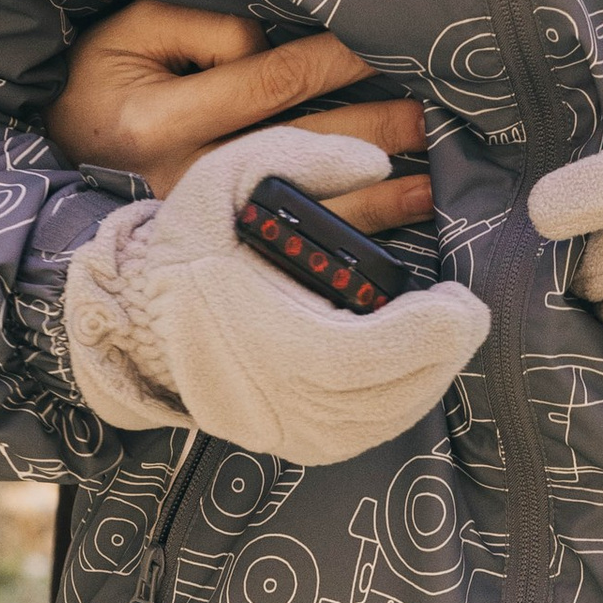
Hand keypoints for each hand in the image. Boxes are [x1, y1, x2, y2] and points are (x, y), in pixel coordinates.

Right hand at [47, 0, 431, 234]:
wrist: (58, 150)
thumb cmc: (103, 78)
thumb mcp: (132, 30)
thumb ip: (208, 26)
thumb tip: (277, 45)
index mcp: (162, 121)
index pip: (272, 82)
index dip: (336, 60)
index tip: (388, 42)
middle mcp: (187, 181)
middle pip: (302, 150)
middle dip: (375, 130)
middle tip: (434, 112)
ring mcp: (202, 223)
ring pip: (306, 209)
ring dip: (377, 197)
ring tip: (432, 179)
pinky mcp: (216, 247)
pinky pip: (293, 246)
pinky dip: (347, 237)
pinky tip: (390, 224)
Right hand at [62, 123, 486, 466]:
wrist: (140, 317)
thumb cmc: (192, 243)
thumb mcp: (227, 175)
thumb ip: (302, 156)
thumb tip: (375, 161)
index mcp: (254, 334)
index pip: (359, 356)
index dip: (423, 335)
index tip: (456, 301)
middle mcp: (271, 397)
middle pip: (389, 392)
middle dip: (443, 349)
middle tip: (462, 311)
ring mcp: (286, 431)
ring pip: (386, 417)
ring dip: (430, 374)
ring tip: (441, 330)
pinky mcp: (297, 446)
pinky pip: (370, 433)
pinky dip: (405, 398)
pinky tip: (414, 361)